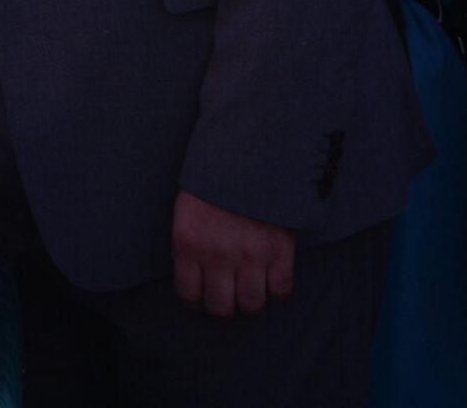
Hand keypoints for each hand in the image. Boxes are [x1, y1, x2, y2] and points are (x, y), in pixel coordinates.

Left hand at [172, 192, 294, 316]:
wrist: (250, 158)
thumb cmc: (213, 184)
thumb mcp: (186, 212)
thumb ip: (188, 247)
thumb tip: (194, 281)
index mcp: (188, 243)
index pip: (188, 294)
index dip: (195, 303)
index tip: (201, 299)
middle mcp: (217, 254)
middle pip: (221, 308)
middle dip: (222, 308)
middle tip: (226, 299)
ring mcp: (251, 255)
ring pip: (252, 305)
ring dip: (250, 300)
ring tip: (248, 287)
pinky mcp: (280, 251)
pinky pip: (281, 290)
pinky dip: (276, 289)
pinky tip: (269, 277)